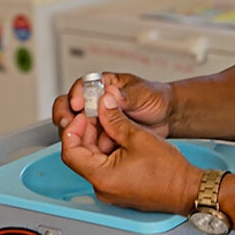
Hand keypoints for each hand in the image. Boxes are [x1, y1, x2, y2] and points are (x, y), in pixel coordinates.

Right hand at [51, 72, 176, 153]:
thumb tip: (109, 95)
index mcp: (104, 85)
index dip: (75, 95)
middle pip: (70, 106)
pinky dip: (93, 146)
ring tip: (90, 138)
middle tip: (67, 123)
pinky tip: (103, 148)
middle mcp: (97, 102)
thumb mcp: (143, 93)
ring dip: (80, 134)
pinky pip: (91, 142)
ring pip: (78, 127)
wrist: (168, 117)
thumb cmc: (156, 98)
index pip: (81, 87)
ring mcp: (99, 119)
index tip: (77, 105)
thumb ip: (126, 95)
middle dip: (66, 115)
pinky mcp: (104, 135)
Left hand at [60, 97, 201, 214]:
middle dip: (88, 131)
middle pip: (81, 155)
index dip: (74, 129)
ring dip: (100, 139)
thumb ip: (114, 119)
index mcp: (101, 177)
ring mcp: (110, 190)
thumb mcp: (137, 137)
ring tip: (114, 124)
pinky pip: (105, 167)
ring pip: (93, 159)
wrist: (187, 190)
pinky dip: (109, 150)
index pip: (70, 152)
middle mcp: (101, 187)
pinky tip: (121, 138)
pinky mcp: (118, 188)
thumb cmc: (168, 172)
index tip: (84, 116)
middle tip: (99, 114)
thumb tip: (103, 105)